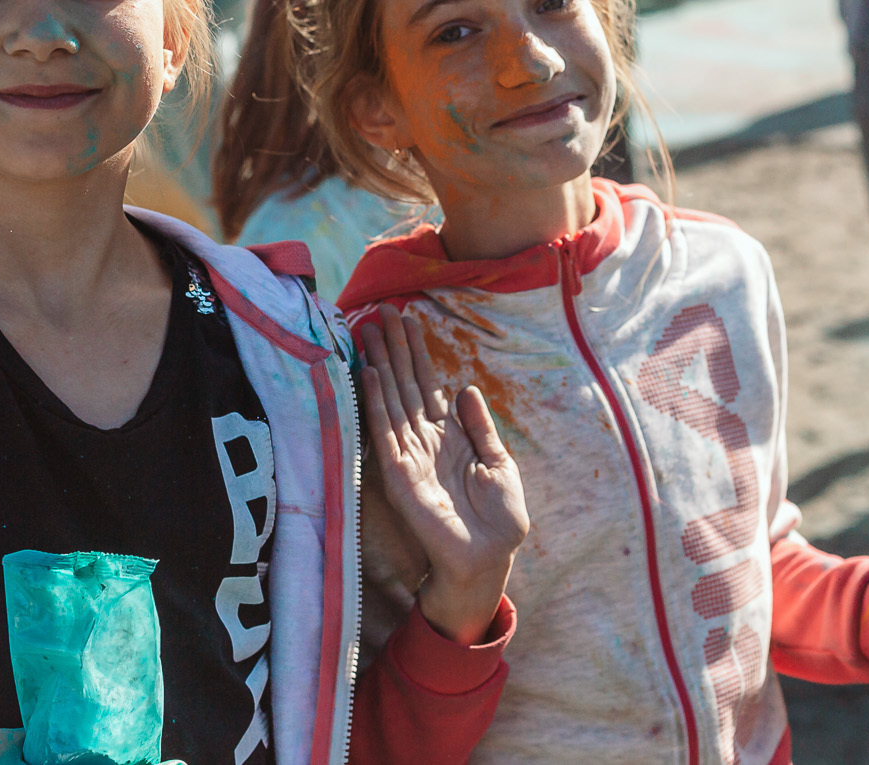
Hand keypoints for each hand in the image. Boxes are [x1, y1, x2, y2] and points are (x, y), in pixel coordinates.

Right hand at [359, 305, 528, 644]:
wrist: (490, 559)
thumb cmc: (499, 519)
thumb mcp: (499, 463)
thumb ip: (480, 426)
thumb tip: (464, 387)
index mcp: (449, 436)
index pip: (428, 385)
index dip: (417, 353)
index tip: (407, 319)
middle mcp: (425, 440)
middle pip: (405, 385)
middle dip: (394, 348)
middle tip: (381, 309)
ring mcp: (410, 455)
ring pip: (391, 400)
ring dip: (380, 364)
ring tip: (369, 330)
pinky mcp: (400, 475)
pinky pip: (385, 432)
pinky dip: (376, 402)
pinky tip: (370, 374)